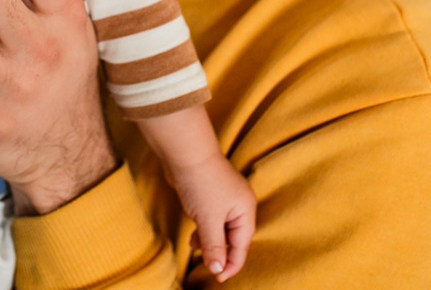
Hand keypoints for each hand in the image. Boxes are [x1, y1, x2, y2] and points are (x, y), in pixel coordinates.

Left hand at [179, 153, 255, 282]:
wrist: (185, 153)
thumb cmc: (201, 183)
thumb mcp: (208, 220)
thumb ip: (214, 246)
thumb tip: (218, 270)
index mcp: (245, 211)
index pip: (242, 245)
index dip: (232, 264)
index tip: (218, 278)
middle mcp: (238, 205)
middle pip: (232, 238)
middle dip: (219, 251)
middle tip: (206, 263)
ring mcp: (224, 199)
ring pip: (220, 229)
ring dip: (208, 241)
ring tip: (193, 245)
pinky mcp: (210, 194)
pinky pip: (210, 219)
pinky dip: (203, 228)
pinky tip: (193, 234)